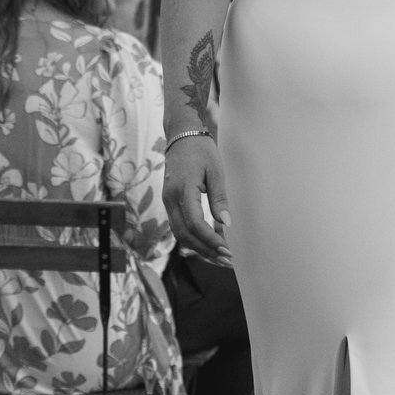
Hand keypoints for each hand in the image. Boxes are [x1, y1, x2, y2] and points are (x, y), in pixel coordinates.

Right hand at [162, 132, 232, 265]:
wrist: (181, 134)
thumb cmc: (201, 150)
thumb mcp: (215, 171)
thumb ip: (219, 198)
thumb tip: (225, 224)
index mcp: (182, 191)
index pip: (195, 224)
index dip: (210, 240)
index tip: (227, 250)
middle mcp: (170, 199)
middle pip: (185, 235)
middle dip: (206, 250)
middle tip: (226, 261)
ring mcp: (167, 201)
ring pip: (180, 234)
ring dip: (199, 247)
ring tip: (219, 257)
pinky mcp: (169, 201)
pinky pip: (179, 226)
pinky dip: (193, 238)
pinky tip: (208, 243)